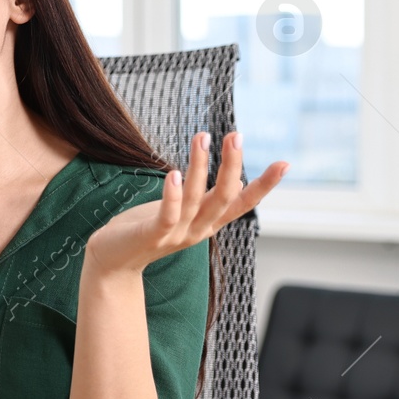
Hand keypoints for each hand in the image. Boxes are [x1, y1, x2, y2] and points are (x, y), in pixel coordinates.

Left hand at [84, 131, 287, 275]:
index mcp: (207, 222)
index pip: (242, 203)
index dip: (263, 185)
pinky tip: (174, 173)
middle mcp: (197, 229)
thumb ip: (207, 198)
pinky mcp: (151, 235)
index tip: (285, 164)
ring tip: (202, 137)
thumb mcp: (185, 212)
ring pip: (195, 199)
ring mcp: (176, 234)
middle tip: (236, 135)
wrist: (112, 262)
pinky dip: (172, 195)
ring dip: (199, 166)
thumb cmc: (146, 229)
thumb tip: (237, 179)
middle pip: (224, 197)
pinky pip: (167, 215)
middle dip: (232, 165)